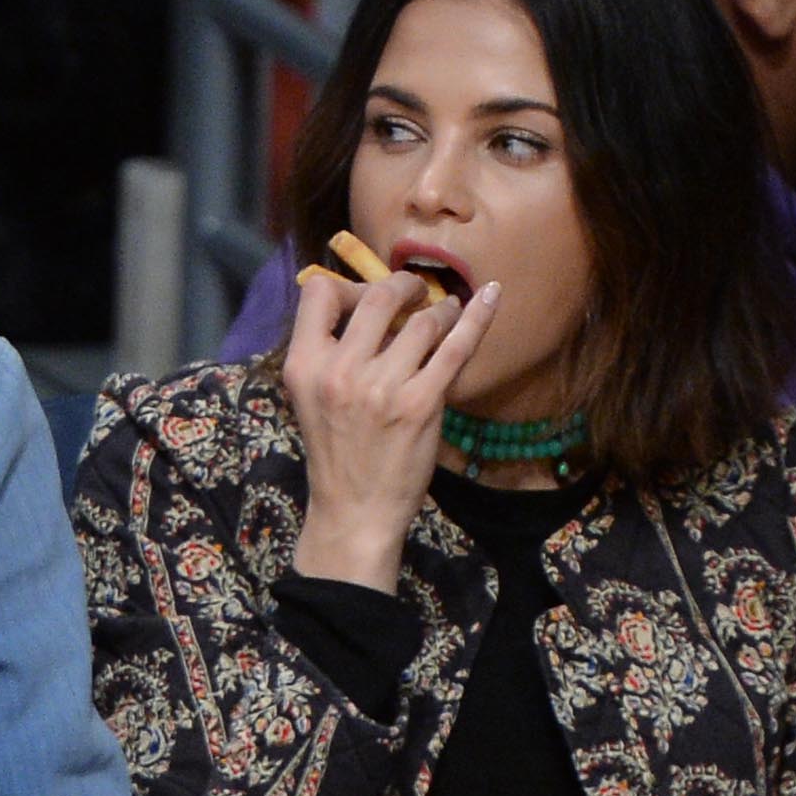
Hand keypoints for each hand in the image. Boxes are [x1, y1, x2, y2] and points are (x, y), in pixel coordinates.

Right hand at [284, 268, 501, 592]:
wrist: (355, 511)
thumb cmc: (337, 453)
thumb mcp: (312, 398)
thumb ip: (331, 354)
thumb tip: (370, 306)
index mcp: (304, 366)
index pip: (318, 292)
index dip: (346, 284)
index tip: (366, 297)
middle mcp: (340, 370)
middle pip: (377, 296)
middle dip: (403, 285)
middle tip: (416, 292)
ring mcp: (382, 386)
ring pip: (422, 321)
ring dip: (440, 310)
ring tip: (446, 313)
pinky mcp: (422, 403)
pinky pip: (456, 346)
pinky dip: (477, 316)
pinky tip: (491, 296)